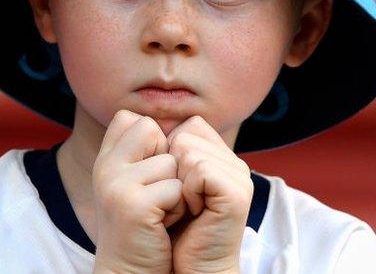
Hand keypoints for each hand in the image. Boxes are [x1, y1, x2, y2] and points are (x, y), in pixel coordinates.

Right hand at [92, 110, 186, 273]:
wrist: (130, 270)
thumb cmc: (145, 226)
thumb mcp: (138, 182)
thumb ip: (144, 151)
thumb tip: (176, 122)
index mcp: (106, 159)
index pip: (133, 119)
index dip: (153, 141)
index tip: (150, 174)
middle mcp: (105, 167)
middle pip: (151, 129)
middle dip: (166, 160)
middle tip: (157, 193)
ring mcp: (115, 184)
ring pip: (171, 162)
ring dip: (175, 189)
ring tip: (159, 212)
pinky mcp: (132, 205)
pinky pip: (175, 189)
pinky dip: (178, 208)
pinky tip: (162, 225)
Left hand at [167, 116, 252, 273]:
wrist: (185, 269)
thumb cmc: (171, 229)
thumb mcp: (165, 181)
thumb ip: (164, 150)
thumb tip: (137, 118)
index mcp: (219, 156)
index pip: (189, 125)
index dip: (169, 151)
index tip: (171, 186)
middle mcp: (232, 162)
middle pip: (186, 134)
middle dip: (170, 166)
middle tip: (179, 200)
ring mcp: (238, 176)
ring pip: (189, 149)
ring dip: (177, 181)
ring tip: (186, 207)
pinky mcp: (236, 193)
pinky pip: (200, 169)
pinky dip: (187, 191)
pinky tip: (193, 211)